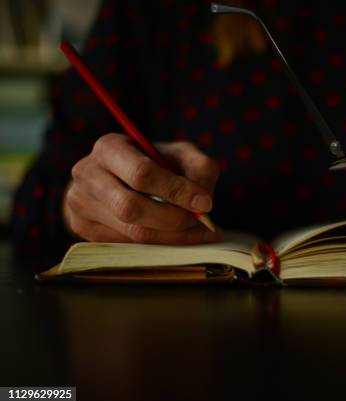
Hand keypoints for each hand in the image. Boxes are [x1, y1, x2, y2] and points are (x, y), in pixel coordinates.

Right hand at [63, 134, 220, 243]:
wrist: (121, 176)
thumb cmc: (156, 163)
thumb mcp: (181, 154)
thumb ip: (199, 168)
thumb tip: (202, 201)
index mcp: (110, 148)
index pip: (141, 174)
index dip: (176, 191)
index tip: (205, 203)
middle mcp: (87, 175)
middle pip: (131, 208)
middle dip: (173, 219)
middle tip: (203, 222)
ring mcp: (80, 204)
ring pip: (131, 233)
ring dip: (172, 237)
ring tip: (200, 232)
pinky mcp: (84, 229)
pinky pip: (128, 247)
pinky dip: (161, 246)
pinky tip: (180, 238)